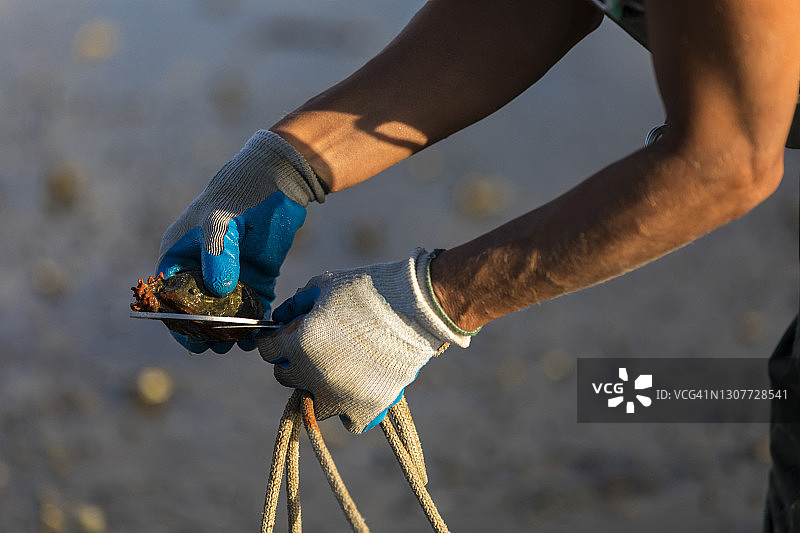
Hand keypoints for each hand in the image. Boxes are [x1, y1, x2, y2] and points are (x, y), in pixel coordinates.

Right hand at [157, 130, 326, 353]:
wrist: (275, 184)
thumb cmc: (236, 199)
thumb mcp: (219, 224)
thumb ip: (216, 256)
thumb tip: (220, 291)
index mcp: (180, 257)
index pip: (170, 297)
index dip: (177, 321)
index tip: (192, 340)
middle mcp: (203, 271)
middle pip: (199, 312)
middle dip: (207, 332)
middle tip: (218, 346)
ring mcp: (231, 276)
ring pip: (227, 314)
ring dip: (232, 331)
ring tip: (240, 343)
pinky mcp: (257, 278)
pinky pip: (254, 307)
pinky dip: (255, 321)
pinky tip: (259, 333)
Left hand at [258, 249, 474, 432]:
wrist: (414, 308)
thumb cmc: (367, 290)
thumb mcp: (323, 286)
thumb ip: (296, 305)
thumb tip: (281, 319)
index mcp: (298, 344)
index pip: (268, 350)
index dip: (275, 339)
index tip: (284, 335)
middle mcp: (313, 376)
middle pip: (285, 377)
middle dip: (294, 362)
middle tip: (316, 348)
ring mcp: (339, 397)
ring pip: (312, 404)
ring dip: (318, 389)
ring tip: (339, 369)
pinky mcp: (367, 409)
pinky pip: (349, 422)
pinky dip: (351, 410)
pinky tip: (358, 390)